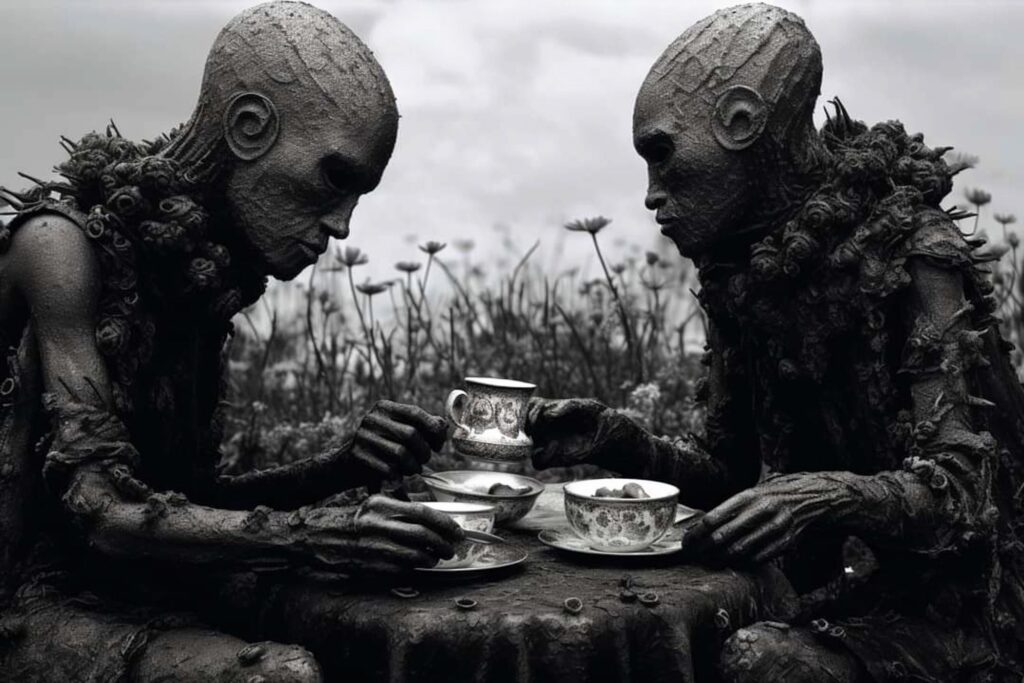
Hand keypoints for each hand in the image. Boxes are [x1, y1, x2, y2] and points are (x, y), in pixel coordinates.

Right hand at [295, 495, 463, 574]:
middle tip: (452, 548)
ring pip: (414, 556)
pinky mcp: (367, 567)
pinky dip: (414, 570)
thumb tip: (434, 516)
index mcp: (379, 504)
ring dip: (431, 559)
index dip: (444, 522)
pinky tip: (418, 566)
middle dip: (443, 544)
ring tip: (436, 558)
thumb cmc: (349, 519)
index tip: (456, 530)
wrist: (314, 536)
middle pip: (422, 535)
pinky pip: (399, 570)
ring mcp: (371, 547)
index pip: (422, 512)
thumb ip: (401, 509)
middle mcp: (376, 524)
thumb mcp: (373, 505)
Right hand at [347, 400, 446, 481]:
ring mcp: (363, 435)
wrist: (345, 465)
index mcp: (385, 407)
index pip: (415, 413)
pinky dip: (398, 476)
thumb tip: (443, 425)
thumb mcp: (398, 431)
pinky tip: (397, 476)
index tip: (438, 446)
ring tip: (413, 470)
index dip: (433, 430)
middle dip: (424, 452)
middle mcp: (372, 418)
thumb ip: (421, 426)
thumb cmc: (381, 447)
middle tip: (424, 461)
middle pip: (410, 434)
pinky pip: (388, 468)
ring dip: (413, 466)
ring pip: (401, 453)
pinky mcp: (358, 454)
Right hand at [526, 397, 608, 468]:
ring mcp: (545, 443)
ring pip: (524, 445)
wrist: (608, 435)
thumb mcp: (584, 405)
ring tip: (537, 436)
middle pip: (520, 426)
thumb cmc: (594, 416)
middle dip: (523, 425)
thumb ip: (566, 406)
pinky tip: (553, 448)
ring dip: (526, 442)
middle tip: (532, 424)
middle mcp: (541, 427)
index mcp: (546, 410)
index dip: (524, 407)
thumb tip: (548, 414)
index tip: (531, 408)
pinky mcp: (553, 459)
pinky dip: (541, 457)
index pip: (526, 407)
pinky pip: (538, 462)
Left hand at [680, 473, 855, 564]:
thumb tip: (701, 527)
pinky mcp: (786, 542)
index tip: (687, 542)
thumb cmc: (774, 495)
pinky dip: (743, 562)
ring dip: (720, 559)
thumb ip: (730, 509)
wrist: (812, 497)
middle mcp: (761, 511)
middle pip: (723, 537)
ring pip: (739, 551)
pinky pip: (758, 558)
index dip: (696, 534)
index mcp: (748, 496)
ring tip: (710, 560)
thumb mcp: (751, 494)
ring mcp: (775, 527)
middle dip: (704, 549)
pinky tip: (734, 561)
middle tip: (694, 555)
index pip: (713, 518)